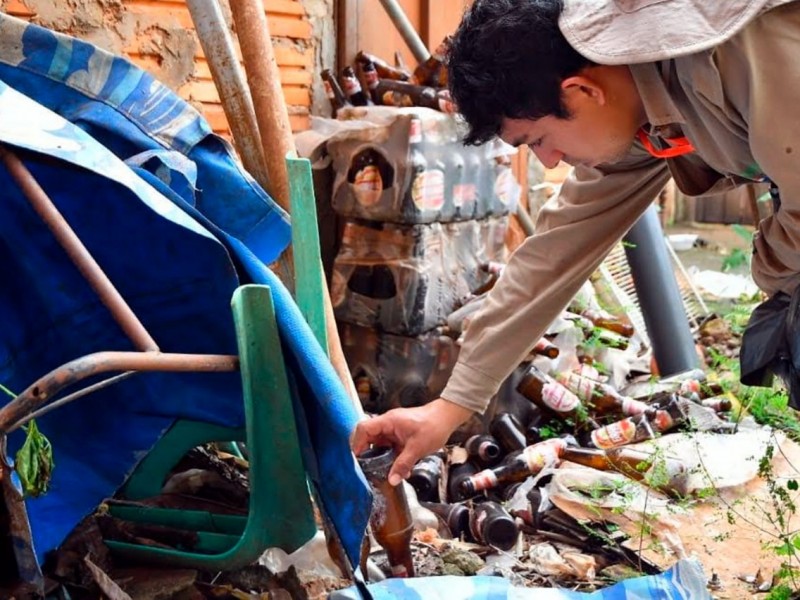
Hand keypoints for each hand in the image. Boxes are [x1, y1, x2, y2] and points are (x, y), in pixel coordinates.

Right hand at [351, 398, 472, 485]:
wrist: (447, 418)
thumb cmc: (434, 425)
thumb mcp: (417, 448)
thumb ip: (403, 464)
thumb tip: (392, 479)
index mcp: (389, 421)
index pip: (364, 429)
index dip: (357, 443)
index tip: (357, 459)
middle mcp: (388, 424)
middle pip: (368, 437)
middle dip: (367, 453)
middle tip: (366, 469)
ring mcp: (394, 429)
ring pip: (379, 444)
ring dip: (379, 457)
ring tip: (380, 471)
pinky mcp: (400, 435)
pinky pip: (389, 446)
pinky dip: (390, 457)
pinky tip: (396, 469)